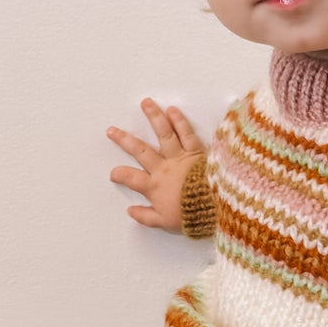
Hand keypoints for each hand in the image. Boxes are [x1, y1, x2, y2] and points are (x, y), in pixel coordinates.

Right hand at [107, 97, 206, 231]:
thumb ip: (145, 216)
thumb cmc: (192, 215)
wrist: (214, 206)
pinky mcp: (196, 152)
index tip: (113, 173)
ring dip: (153, 117)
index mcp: (155, 187)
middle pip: (140, 150)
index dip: (120, 174)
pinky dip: (179, 121)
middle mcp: (164, 168)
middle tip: (112, 130)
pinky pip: (186, 134)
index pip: (131, 179)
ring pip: (163, 134)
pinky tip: (172, 110)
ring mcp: (179, 157)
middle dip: (124, 140)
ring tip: (146, 103)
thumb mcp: (165, 223)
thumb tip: (131, 211)